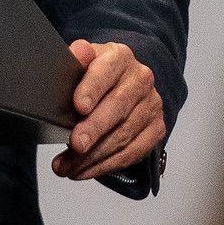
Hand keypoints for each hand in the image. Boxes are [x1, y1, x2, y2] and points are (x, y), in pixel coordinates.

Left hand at [50, 39, 165, 181]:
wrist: (122, 84)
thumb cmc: (95, 75)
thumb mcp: (83, 62)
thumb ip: (77, 58)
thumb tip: (76, 53)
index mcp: (120, 57)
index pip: (106, 71)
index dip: (92, 89)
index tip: (78, 106)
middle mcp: (141, 79)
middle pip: (117, 107)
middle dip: (94, 129)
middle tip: (75, 145)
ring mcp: (151, 105)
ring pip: (123, 136)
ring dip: (93, 156)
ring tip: (67, 167)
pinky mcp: (156, 129)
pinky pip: (131, 153)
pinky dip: (105, 166)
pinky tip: (84, 171)